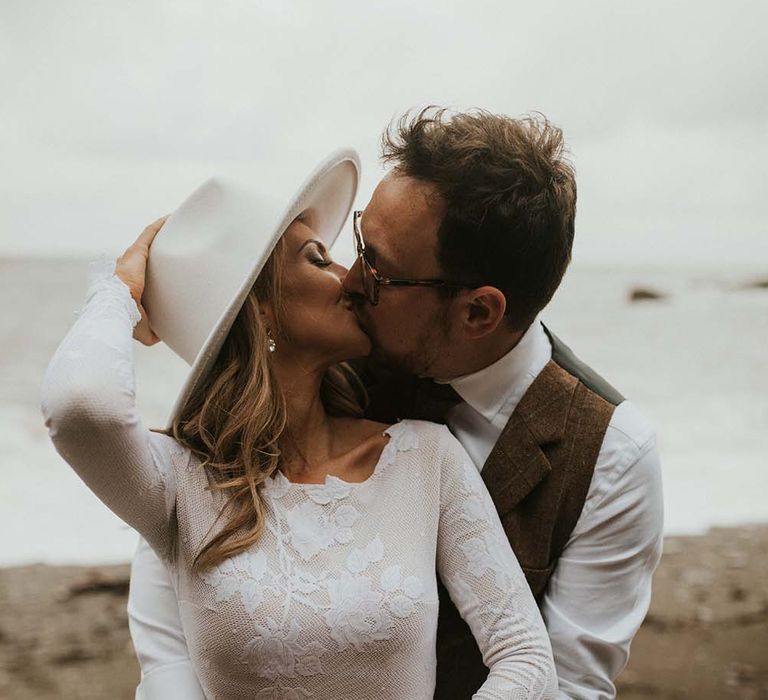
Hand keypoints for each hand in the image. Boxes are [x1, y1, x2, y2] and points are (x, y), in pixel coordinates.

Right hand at [115, 215, 167, 345]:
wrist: (118, 309)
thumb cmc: (128, 320)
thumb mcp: (144, 329)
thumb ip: (154, 329)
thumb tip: (163, 335)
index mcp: (126, 285)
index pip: (139, 274)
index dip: (149, 271)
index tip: (163, 272)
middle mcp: (126, 267)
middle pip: (144, 255)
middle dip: (156, 250)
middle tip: (174, 247)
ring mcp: (130, 258)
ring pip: (147, 241)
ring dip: (159, 233)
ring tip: (176, 226)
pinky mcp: (136, 251)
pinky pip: (150, 234)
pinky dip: (160, 226)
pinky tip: (170, 217)